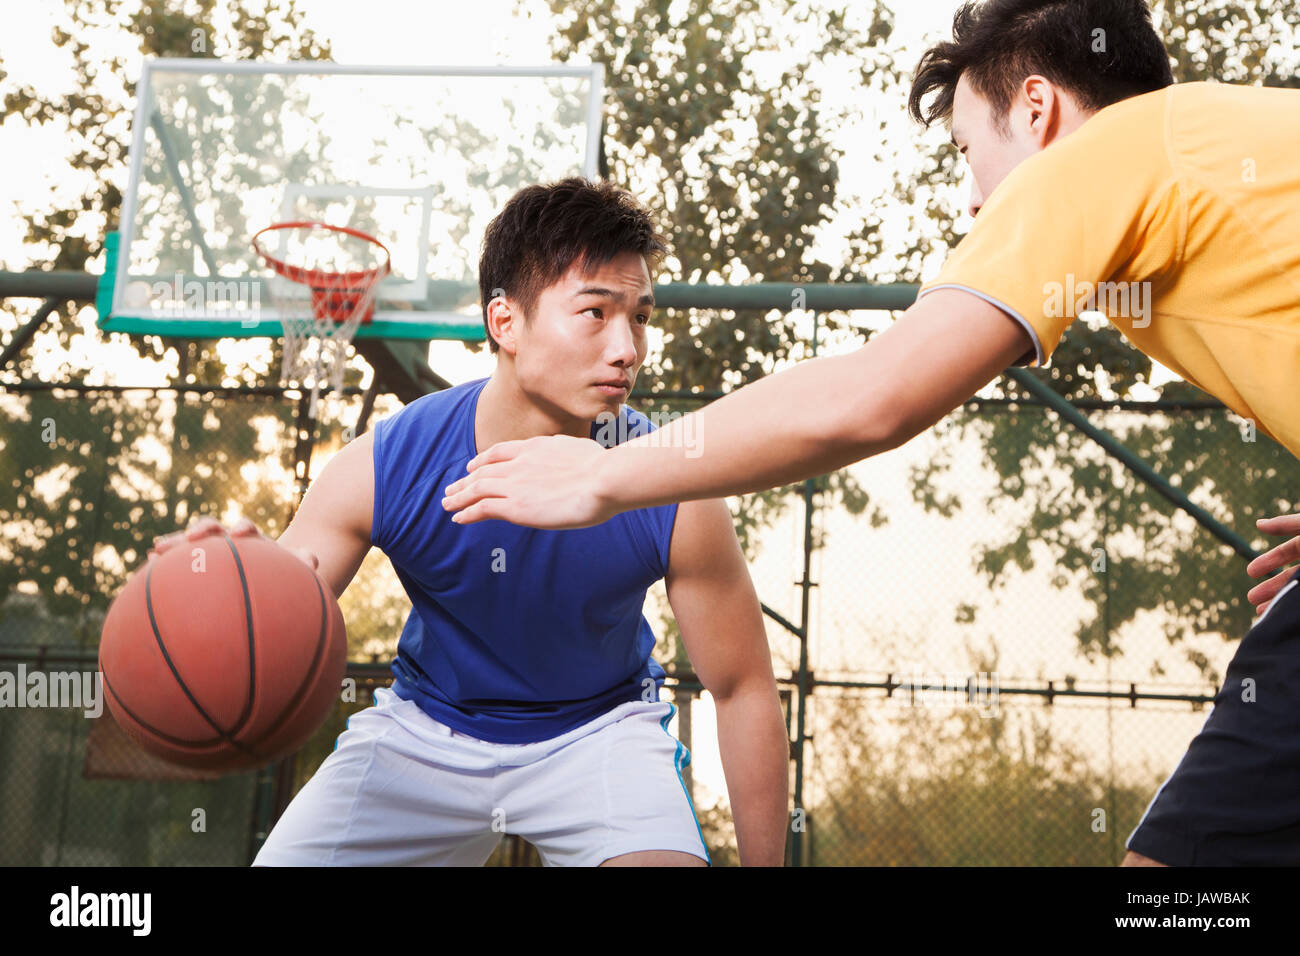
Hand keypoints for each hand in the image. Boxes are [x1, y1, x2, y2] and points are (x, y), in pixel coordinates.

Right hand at [149, 516, 319, 571]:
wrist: (275, 588)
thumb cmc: (286, 581)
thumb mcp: (299, 576)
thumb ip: (304, 565)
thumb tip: (313, 558)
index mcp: (255, 544)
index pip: (247, 529)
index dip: (242, 528)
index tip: (240, 532)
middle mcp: (231, 545)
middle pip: (214, 531)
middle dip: (202, 530)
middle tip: (193, 536)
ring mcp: (213, 556)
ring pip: (191, 546)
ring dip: (176, 545)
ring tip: (156, 551)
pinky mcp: (198, 568)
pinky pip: (177, 566)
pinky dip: (162, 567)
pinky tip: (143, 572)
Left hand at [440, 434, 614, 528]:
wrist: (604, 478)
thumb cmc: (604, 468)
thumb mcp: (580, 450)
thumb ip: (566, 454)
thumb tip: (573, 459)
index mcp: (535, 447)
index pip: (499, 453)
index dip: (482, 460)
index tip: (472, 466)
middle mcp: (519, 463)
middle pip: (483, 471)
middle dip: (465, 481)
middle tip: (452, 489)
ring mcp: (516, 484)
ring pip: (476, 489)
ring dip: (459, 497)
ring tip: (447, 504)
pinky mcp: (516, 506)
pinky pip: (482, 508)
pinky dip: (466, 512)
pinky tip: (458, 518)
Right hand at [1245, 514, 1299, 615]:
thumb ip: (1287, 524)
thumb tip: (1259, 524)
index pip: (1289, 551)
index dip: (1269, 561)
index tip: (1250, 572)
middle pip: (1292, 575)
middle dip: (1271, 587)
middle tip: (1251, 598)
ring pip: (1298, 592)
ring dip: (1279, 602)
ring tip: (1261, 613)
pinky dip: (1292, 609)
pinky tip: (1280, 615)